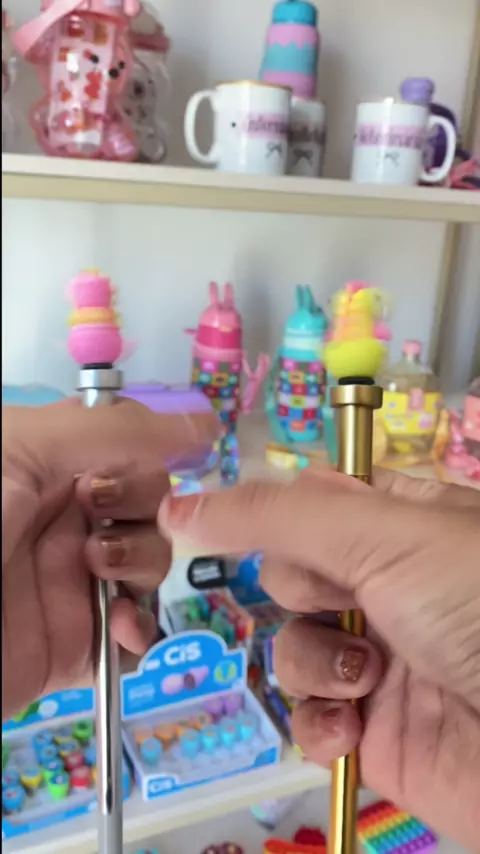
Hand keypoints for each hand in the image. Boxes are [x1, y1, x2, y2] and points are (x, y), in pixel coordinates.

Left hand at [2, 398, 217, 720]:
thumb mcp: (22, 448)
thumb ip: (116, 430)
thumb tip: (204, 424)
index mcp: (50, 465)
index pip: (130, 450)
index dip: (142, 457)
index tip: (128, 465)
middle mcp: (67, 518)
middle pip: (152, 505)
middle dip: (143, 507)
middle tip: (100, 512)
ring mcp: (74, 581)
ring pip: (152, 563)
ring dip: (141, 561)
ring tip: (99, 570)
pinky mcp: (78, 642)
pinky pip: (137, 633)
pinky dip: (141, 629)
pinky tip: (121, 625)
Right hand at [159, 468, 479, 847]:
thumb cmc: (474, 604)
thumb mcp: (383, 534)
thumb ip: (277, 515)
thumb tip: (178, 505)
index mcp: (403, 523)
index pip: (312, 504)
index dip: (283, 517)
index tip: (255, 525)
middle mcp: (389, 586)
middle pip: (290, 573)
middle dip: (303, 591)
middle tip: (342, 601)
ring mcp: (380, 659)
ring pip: (292, 646)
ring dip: (314, 661)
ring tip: (365, 676)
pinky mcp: (374, 731)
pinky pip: (310, 718)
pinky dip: (319, 724)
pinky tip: (351, 727)